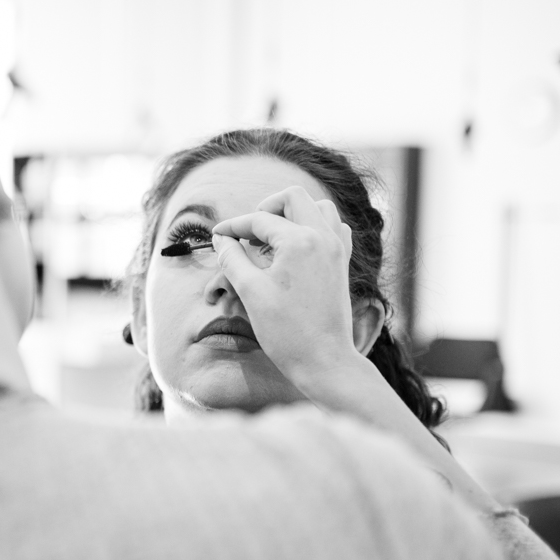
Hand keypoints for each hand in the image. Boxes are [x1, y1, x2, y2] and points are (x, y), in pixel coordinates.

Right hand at [211, 186, 362, 389]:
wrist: (323, 360)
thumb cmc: (286, 331)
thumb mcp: (250, 292)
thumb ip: (233, 258)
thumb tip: (221, 238)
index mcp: (300, 242)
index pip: (260, 219)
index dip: (233, 226)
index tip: (217, 236)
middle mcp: (323, 238)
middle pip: (293, 199)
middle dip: (266, 209)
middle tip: (248, 233)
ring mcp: (337, 249)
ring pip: (318, 208)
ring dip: (292, 215)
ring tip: (271, 239)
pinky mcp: (342, 263)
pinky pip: (333, 228)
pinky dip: (313, 228)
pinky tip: (295, 249)